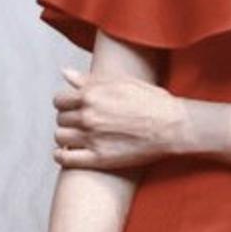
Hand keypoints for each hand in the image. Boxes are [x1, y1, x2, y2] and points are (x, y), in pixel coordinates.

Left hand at [51, 66, 184, 171]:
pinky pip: (66, 159)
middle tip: (80, 122)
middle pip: (60, 118)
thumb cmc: (151, 101)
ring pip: (60, 137)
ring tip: (77, 137)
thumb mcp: (120, 82)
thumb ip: (89, 79)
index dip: (65, 103)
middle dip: (68, 119)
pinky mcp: (98, 158)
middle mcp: (87, 116)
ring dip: (66, 136)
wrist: (171, 126)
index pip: (59, 100)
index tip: (73, 107)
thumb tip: (65, 72)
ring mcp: (91, 138)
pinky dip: (62, 156)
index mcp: (91, 95)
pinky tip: (67, 153)